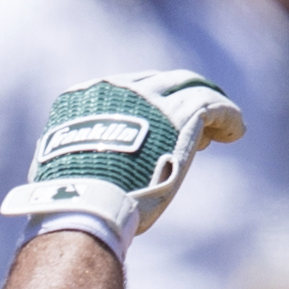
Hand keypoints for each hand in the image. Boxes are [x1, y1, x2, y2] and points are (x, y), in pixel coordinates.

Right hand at [0, 70, 244, 253]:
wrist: (84, 204)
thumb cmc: (65, 205)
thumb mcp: (57, 177)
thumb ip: (69, 169)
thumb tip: (51, 195)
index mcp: (84, 98)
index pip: (124, 91)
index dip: (144, 107)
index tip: (154, 127)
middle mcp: (120, 88)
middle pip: (160, 83)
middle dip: (177, 99)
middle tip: (195, 119)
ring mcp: (154, 99)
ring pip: (190, 90)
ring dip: (206, 106)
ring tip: (221, 127)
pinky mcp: (182, 116)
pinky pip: (213, 106)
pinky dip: (228, 117)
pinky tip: (237, 130)